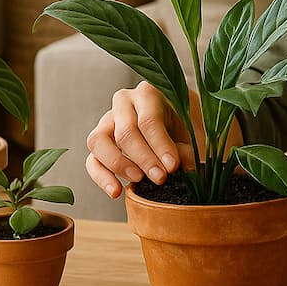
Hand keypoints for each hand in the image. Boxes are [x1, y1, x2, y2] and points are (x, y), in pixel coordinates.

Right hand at [85, 80, 199, 198]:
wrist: (177, 127)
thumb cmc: (187, 126)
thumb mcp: (194, 133)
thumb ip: (189, 148)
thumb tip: (183, 166)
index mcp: (150, 93)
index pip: (149, 119)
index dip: (160, 145)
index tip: (173, 166)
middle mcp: (124, 102)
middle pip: (125, 131)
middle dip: (144, 158)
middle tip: (160, 178)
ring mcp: (107, 121)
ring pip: (99, 141)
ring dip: (118, 164)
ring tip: (139, 180)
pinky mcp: (100, 143)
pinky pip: (92, 160)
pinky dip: (101, 177)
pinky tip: (116, 192)